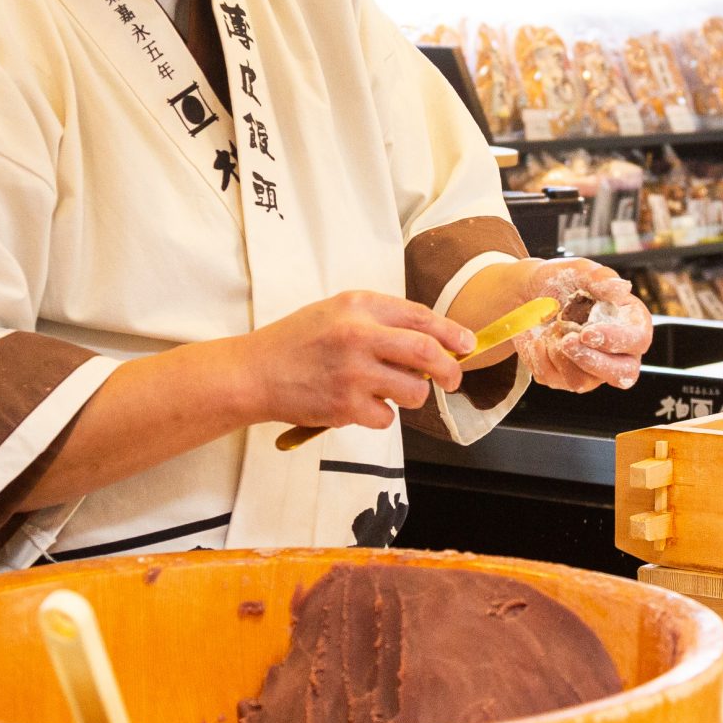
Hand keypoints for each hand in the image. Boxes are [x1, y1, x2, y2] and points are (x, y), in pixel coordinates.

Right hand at [236, 290, 473, 430]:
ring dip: (413, 395)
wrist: (255, 372)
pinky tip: (359, 404)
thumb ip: (379, 319)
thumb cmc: (297, 341)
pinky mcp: (344, 406)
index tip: (467, 344)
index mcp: (359, 305)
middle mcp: (358, 335)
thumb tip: (430, 339)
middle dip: (450, 370)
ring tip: (390, 390)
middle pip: (426, 353)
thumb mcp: (336, 310)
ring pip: (413, 391)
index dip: (451, 333)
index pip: (420, 317)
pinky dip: (381, 415)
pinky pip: (386, 417)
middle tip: (452, 379)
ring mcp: (352, 373)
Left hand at [512, 259, 651, 392]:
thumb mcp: (579, 270)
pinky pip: (554, 379)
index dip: (617, 341)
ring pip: (584, 382)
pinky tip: (539, 339)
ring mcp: (591, 368)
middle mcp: (616, 350)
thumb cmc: (562, 280)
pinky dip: (541, 358)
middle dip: (594, 362)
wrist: (529, 294)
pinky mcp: (564, 376)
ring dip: (562, 357)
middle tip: (567, 341)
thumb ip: (601, 276)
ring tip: (551, 330)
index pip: (638, 341)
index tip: (587, 332)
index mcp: (629, 322)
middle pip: (623, 374)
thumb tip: (622, 288)